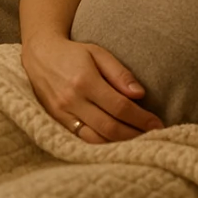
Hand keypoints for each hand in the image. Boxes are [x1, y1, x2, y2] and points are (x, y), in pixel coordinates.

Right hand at [20, 35, 164, 143]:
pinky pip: (82, 139)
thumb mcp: (98, 53)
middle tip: (154, 136)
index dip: (141, 118)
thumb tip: (140, 94)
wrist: (39, 56)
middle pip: (109, 127)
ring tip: (139, 142)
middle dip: (135, 134)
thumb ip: (119, 73)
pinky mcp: (56, 122)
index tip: (158, 123)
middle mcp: (71, 101)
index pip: (119, 107)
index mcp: (85, 81)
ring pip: (95, 138)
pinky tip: (117, 144)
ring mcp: (61, 114)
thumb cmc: (74, 53)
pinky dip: (101, 145)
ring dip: (119, 144)